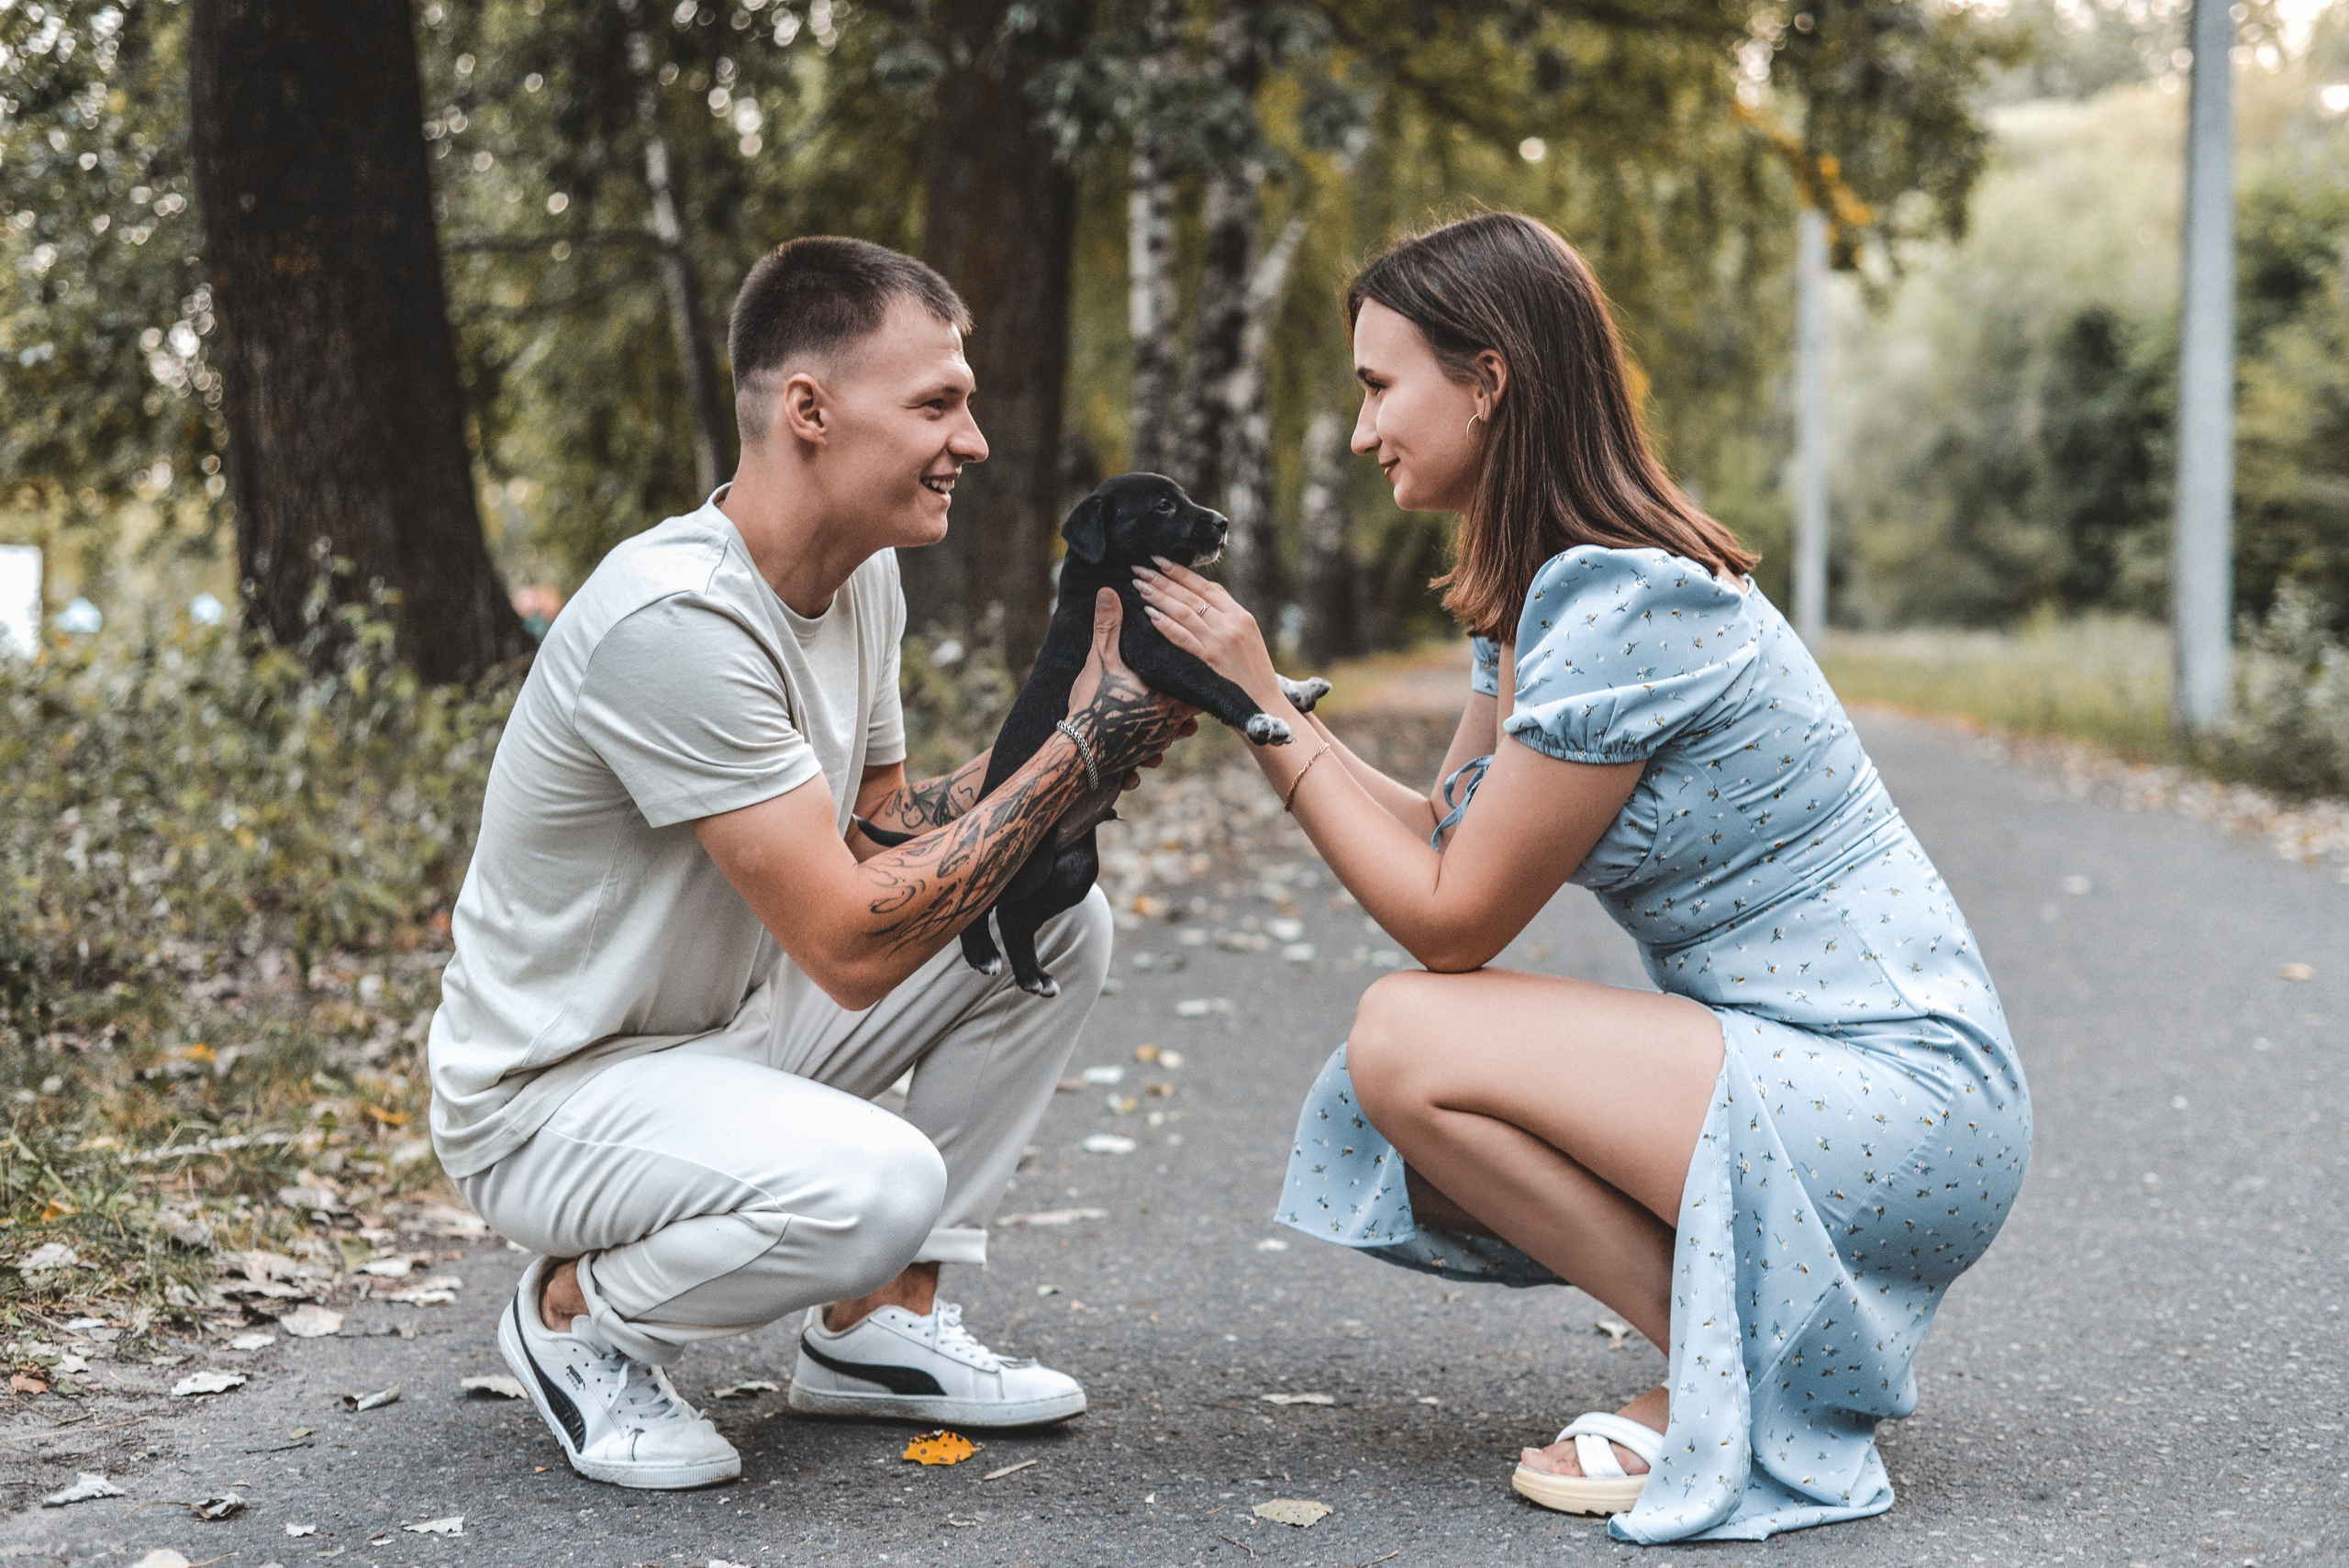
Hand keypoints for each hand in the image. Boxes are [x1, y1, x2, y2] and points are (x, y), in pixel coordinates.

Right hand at [1067, 588, 1197, 776]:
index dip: (1199, 661)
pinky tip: (1160, 728)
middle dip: (1193, 687)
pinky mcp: (1149, 752)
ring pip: (1185, 725)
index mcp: (1167, 692)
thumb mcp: (1100, 660)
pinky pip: (1166, 743)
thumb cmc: (1093, 705)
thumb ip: (1108, 626)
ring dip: (1182, 715)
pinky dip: (1166, 735)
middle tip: (1194, 672)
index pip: (1197, 674)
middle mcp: (1171, 717)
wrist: (1080, 752)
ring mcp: (1162, 738)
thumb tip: (1109, 591)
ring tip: (1180, 702)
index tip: (1198, 649)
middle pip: (1196, 700)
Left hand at [1133, 557, 1281, 709]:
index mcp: (1241, 616)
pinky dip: (1165, 624)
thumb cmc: (1253, 676)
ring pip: (1184, 611)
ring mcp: (1220, 642)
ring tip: (1139, 586)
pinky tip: (1150, 614)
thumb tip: (1200, 599)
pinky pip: (1182, 637)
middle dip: (1163, 579)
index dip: (1181, 572)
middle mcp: (1231, 624)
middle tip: (1140, 569)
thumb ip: (1227, 619)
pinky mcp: (1209, 660)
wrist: (1264, 707)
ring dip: (1159, 596)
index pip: (1207, 587)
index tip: (1160, 561)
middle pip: (1191, 595)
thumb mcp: (1247, 640)